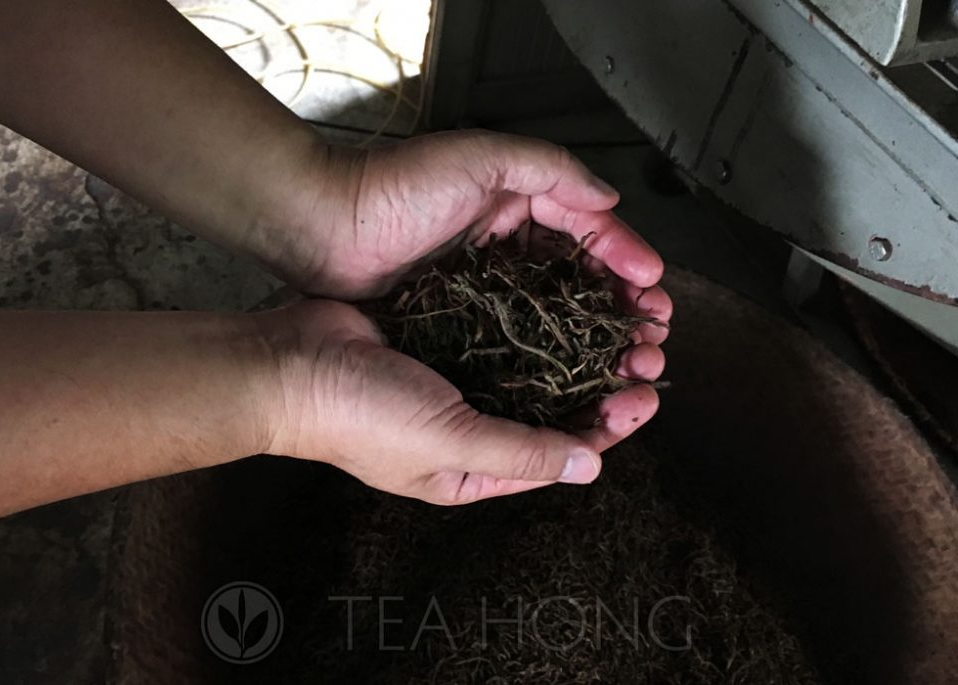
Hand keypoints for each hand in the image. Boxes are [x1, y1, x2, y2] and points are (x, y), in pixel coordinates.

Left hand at [250, 130, 671, 346]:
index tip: (655, 292)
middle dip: (622, 310)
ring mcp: (485, 286)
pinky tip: (574, 376)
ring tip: (629, 365)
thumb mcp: (479, 157)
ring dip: (595, 340)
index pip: (590, 232)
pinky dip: (548, 356)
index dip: (627, 261)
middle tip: (652, 340)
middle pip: (581, 280)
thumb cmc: (394, 189)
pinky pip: (516, 338)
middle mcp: (507, 246)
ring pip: (555, 315)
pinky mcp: (460, 318)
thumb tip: (611, 200)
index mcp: (518, 203)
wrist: (321, 228)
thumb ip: (550, 170)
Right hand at [252, 299, 660, 504]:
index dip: (607, 426)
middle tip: (646, 351)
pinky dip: (534, 318)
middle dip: (602, 382)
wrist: (286, 363)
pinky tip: (564, 296)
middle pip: (553, 406)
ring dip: (576, 346)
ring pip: (532, 364)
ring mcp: (455, 376)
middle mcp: (470, 424)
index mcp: (472, 467)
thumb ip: (522, 451)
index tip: (645, 395)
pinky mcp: (441, 335)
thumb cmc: (359, 417)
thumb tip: (592, 467)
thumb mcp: (449, 444)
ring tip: (617, 321)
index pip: (558, 452)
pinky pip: (500, 328)